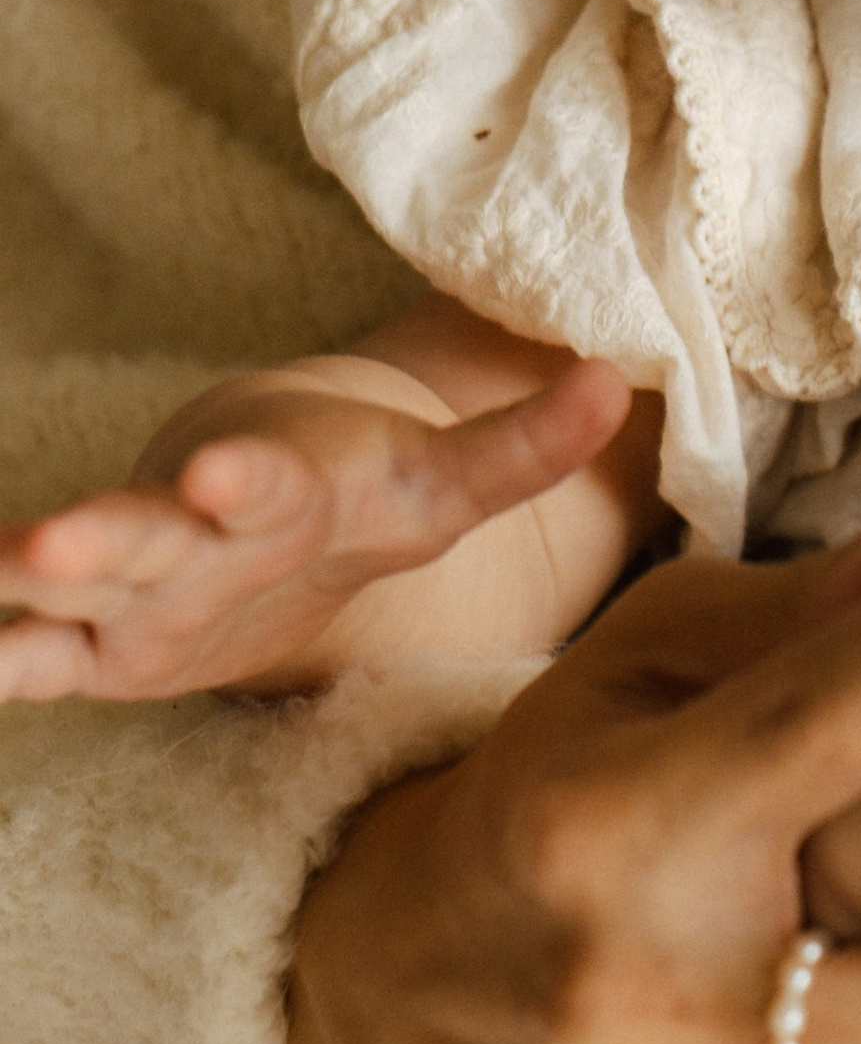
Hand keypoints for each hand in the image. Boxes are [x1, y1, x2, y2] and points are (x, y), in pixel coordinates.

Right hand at [0, 357, 629, 699]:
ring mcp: (142, 586)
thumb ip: (523, 448)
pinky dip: (1, 659)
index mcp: (283, 488)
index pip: (266, 482)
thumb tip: (616, 384)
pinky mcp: (107, 646)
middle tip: (51, 540)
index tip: (223, 477)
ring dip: (28, 585)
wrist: (264, 492)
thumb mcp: (446, 483)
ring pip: (71, 587)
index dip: (248, 480)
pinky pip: (43, 659)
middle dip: (101, 538)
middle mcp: (196, 533)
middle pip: (144, 535)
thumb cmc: (365, 494)